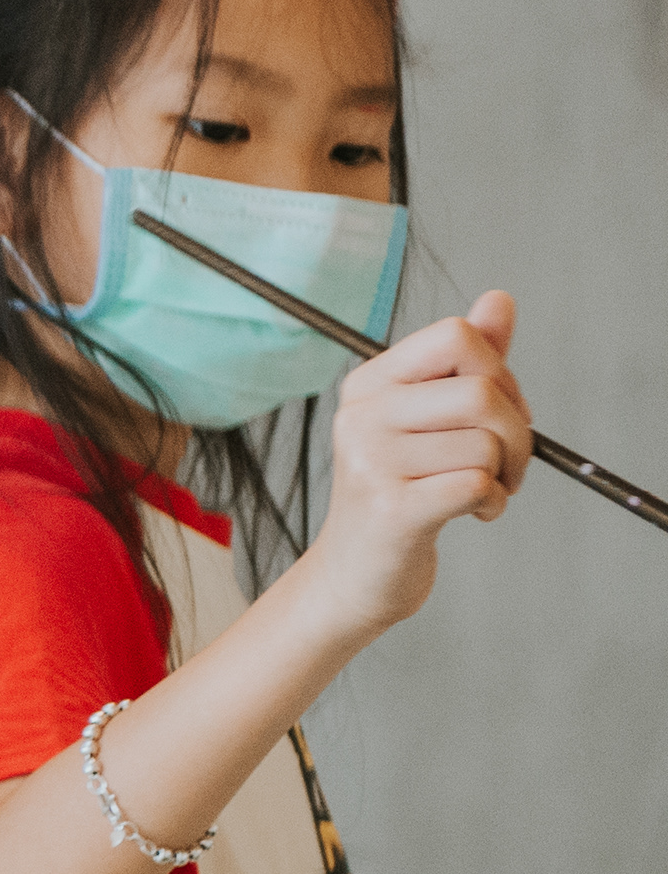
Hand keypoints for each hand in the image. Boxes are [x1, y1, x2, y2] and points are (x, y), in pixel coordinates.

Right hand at [304, 290, 527, 636]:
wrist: (356, 573)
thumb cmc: (401, 491)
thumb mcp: (430, 418)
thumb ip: (468, 360)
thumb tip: (499, 300)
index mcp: (369, 384)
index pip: (457, 336)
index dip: (499, 371)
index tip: (497, 411)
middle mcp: (360, 416)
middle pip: (482, 391)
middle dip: (518, 431)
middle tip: (508, 464)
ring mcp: (370, 462)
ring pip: (486, 443)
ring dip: (506, 475)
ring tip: (482, 492)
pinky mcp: (390, 509)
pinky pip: (476, 484)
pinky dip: (491, 502)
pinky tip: (472, 513)